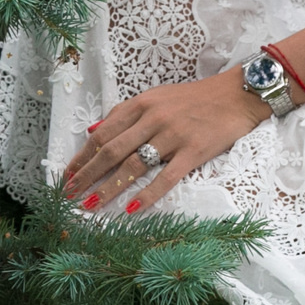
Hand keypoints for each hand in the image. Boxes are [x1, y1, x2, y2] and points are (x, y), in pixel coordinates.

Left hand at [62, 68, 268, 214]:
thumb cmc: (195, 98)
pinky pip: (165, 177)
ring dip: (108, 187)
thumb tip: (93, 130)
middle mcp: (153, 118)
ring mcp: (173, 135)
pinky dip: (146, 195)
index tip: (68, 174)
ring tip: (91, 205)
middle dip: (87, 174)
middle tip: (69, 194)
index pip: (103, 132)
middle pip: (111, 150)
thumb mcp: (157, 97)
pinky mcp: (193, 151)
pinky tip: (130, 209)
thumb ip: (126, 114)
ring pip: (133, 165)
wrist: (237, 94)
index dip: (83, 155)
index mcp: (141, 104)